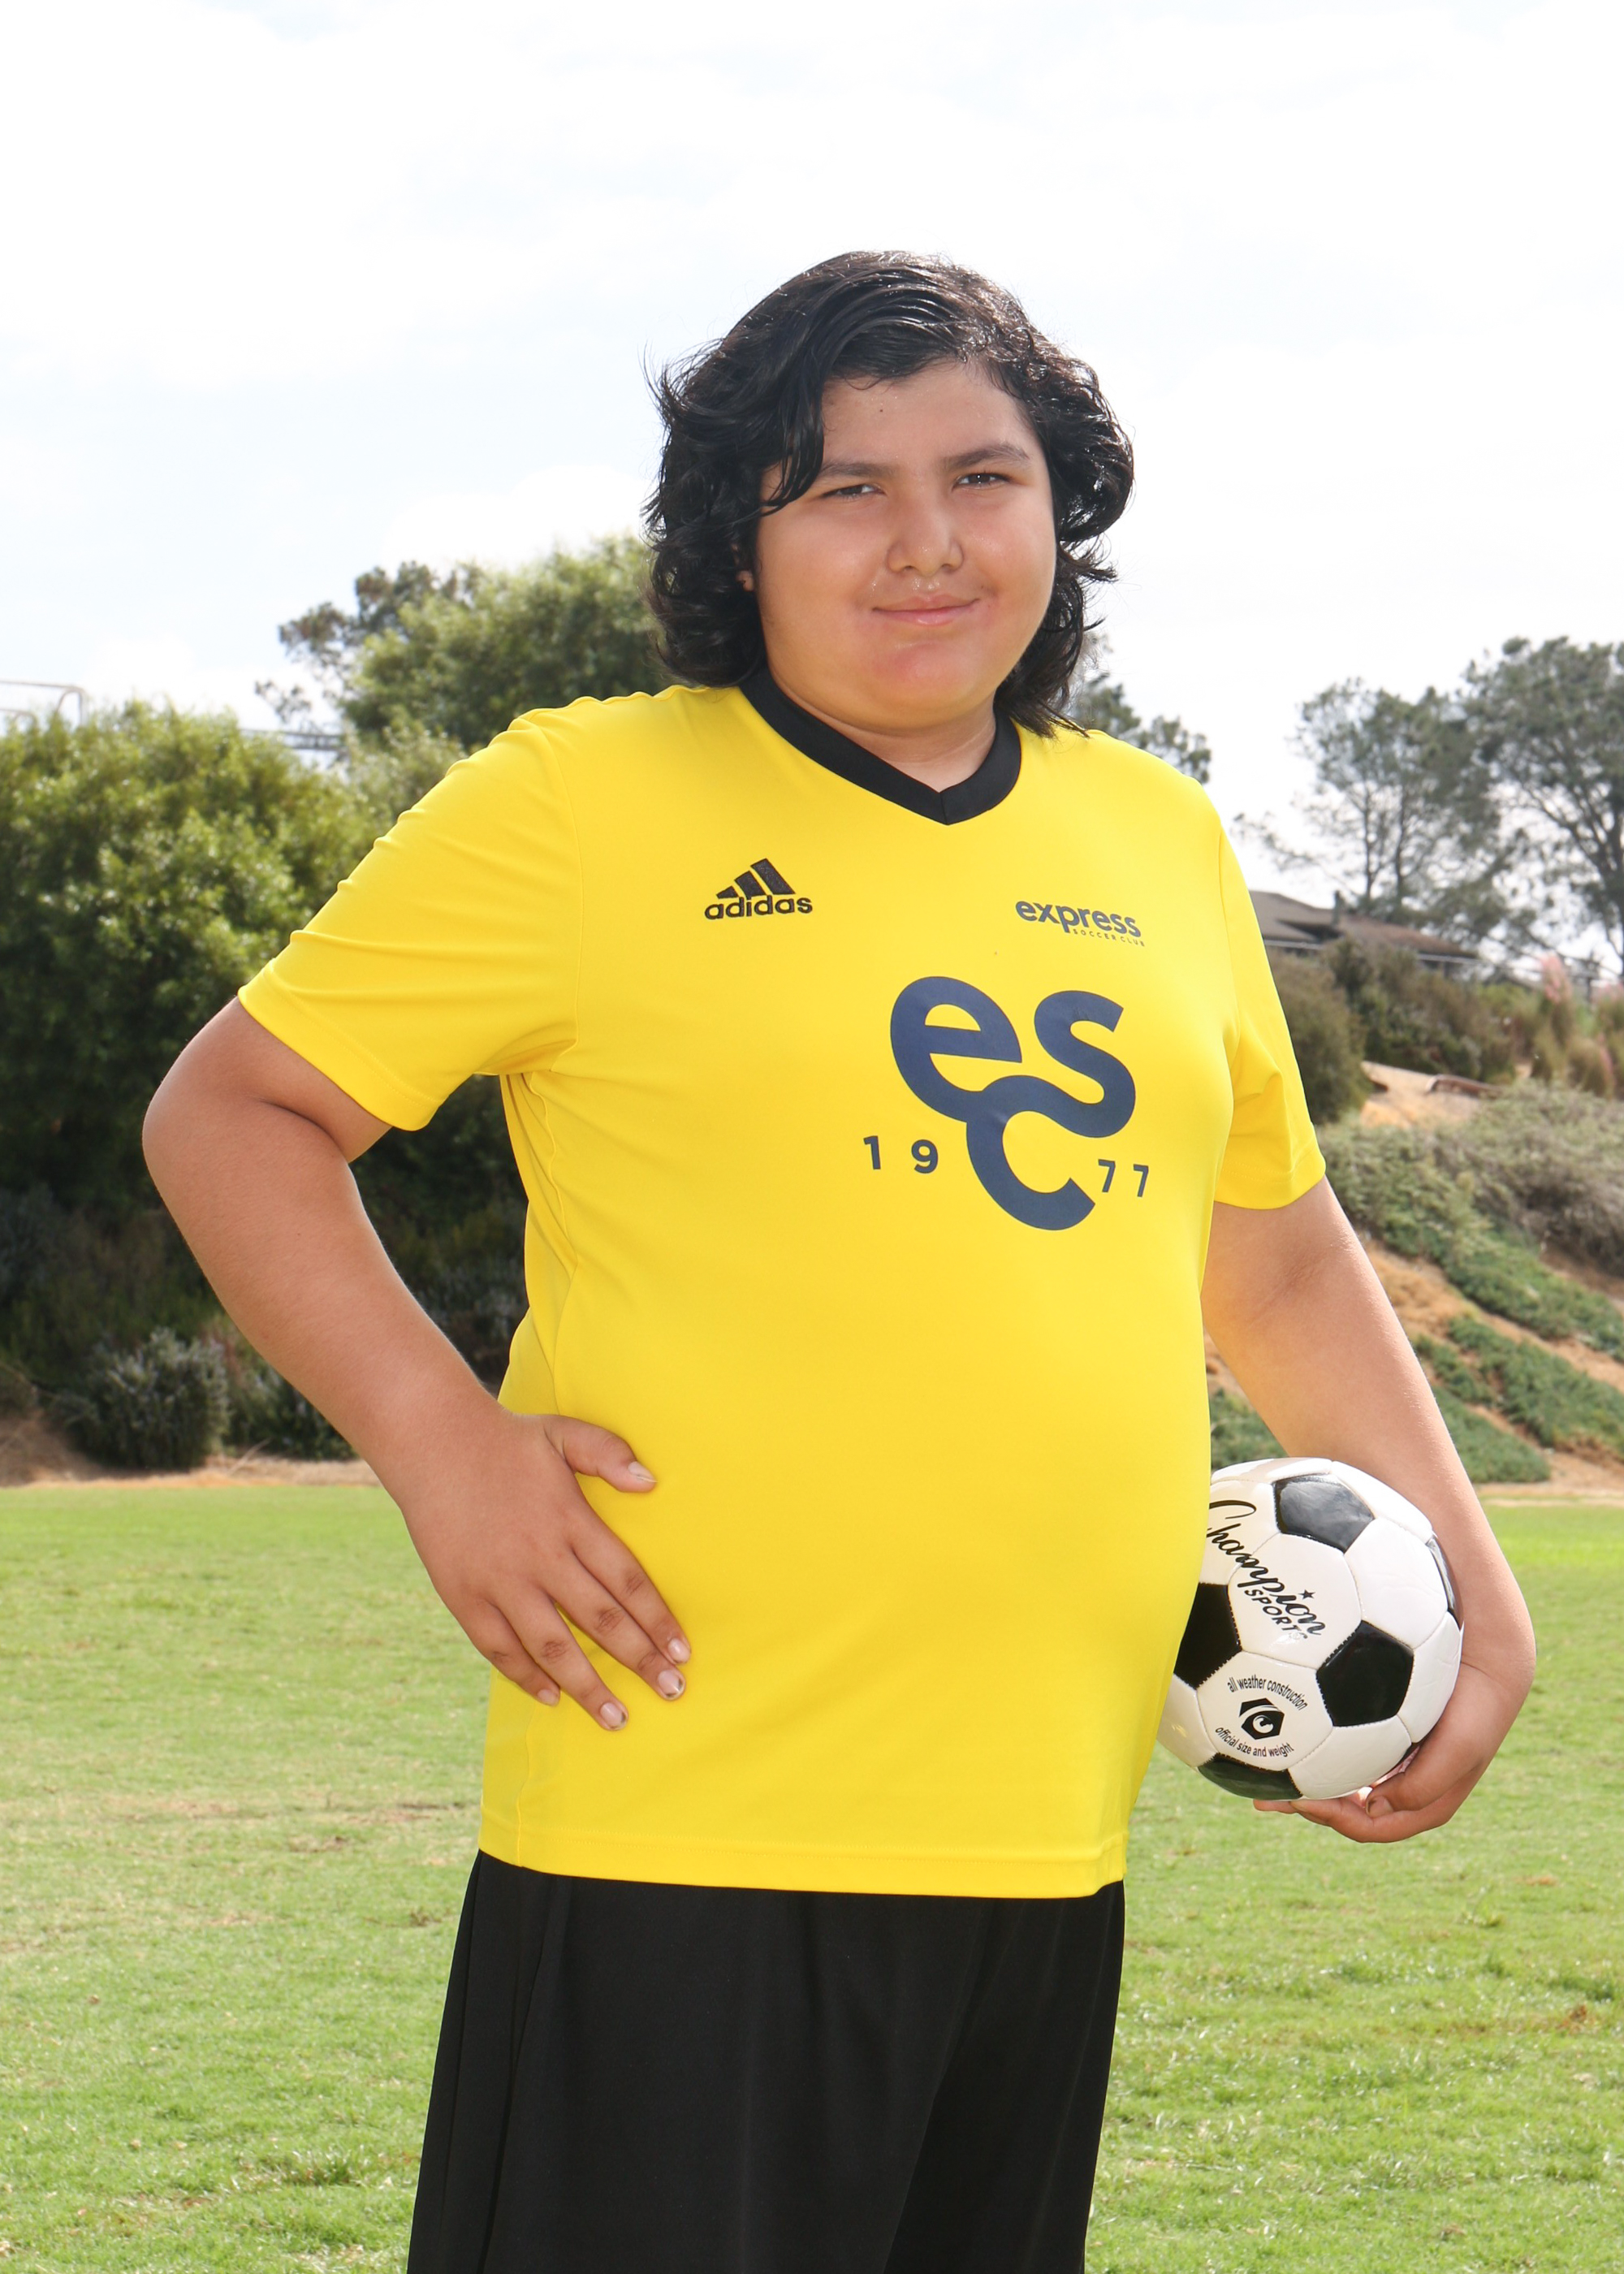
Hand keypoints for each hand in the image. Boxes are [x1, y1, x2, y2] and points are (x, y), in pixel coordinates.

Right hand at [394, 1402, 689, 1731]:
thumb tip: (652, 1483)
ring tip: (617, 1718)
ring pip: (551, 1647)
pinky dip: (524, 1676)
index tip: (683, 1652)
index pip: (626, 1581)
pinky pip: (499, 1648)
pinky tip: (550, 1697)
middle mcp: (539, 1557)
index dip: (658, 1620)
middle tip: (672, 1692)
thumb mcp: (563, 1434)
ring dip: (587, 1686)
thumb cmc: (508, 1440)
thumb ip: (609, 1454)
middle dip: (639, 1660)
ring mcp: (500, 1581)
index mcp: (570, 1520)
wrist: (431, 1443)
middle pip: (599, 1621)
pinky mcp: (464, 1596)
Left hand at [1253, 1645, 1529, 1841]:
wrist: (1490, 1651)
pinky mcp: (1384, 1718)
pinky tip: (1287, 1722)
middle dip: (1311, 1805)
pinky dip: (1316, 1740)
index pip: (1376, 1824)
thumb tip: (1373, 1809)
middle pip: (1352, 1803)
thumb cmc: (1478, 1703)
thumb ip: (1426, 1783)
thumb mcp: (1461, 1747)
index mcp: (1425, 1795)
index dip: (1340, 1822)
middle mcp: (1406, 1776)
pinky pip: (1343, 1736)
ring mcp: (1395, 1748)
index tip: (1302, 1803)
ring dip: (1308, 1777)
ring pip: (1344, 1773)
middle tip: (1267, 1795)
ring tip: (1263, 1768)